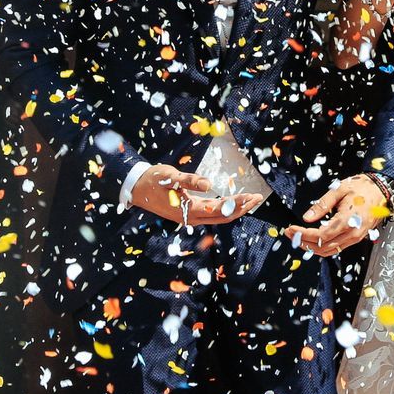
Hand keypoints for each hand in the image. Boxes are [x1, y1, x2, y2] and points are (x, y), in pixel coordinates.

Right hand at [129, 165, 263, 225]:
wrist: (136, 188)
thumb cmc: (153, 181)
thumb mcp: (170, 177)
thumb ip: (190, 180)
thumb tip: (208, 184)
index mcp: (189, 210)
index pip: (220, 209)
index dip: (237, 203)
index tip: (251, 196)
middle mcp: (192, 217)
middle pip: (223, 216)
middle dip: (241, 208)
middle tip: (257, 198)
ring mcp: (190, 216)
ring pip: (218, 216)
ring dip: (235, 209)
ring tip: (250, 200)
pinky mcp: (188, 211)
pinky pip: (211, 213)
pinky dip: (224, 208)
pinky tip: (231, 202)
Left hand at [286, 175, 387, 256]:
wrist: (381, 190)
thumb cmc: (362, 187)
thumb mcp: (339, 190)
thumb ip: (322, 205)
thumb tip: (307, 218)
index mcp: (347, 220)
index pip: (321, 236)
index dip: (303, 235)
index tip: (291, 229)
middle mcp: (353, 233)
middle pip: (323, 247)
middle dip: (304, 242)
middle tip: (290, 234)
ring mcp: (356, 238)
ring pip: (330, 251)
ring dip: (312, 247)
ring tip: (299, 237)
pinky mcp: (357, 238)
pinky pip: (337, 248)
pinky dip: (323, 246)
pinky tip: (314, 239)